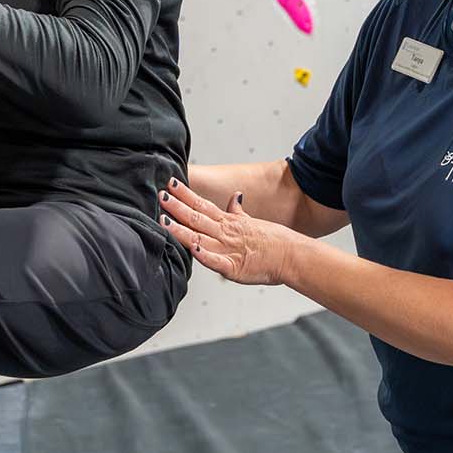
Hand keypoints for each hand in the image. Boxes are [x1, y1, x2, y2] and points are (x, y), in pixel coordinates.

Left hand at [158, 178, 305, 285]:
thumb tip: (236, 196)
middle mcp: (226, 233)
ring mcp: (229, 250)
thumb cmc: (273, 241)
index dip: (185, 195)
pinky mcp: (234, 268)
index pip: (203, 205)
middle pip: (197, 217)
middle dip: (177, 207)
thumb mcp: (252, 222)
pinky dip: (203, 255)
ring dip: (181, 229)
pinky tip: (192, 248)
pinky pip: (216, 261)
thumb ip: (238, 211)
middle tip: (160, 195)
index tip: (170, 183)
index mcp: (229, 222)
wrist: (292, 256)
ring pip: (200, 237)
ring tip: (164, 220)